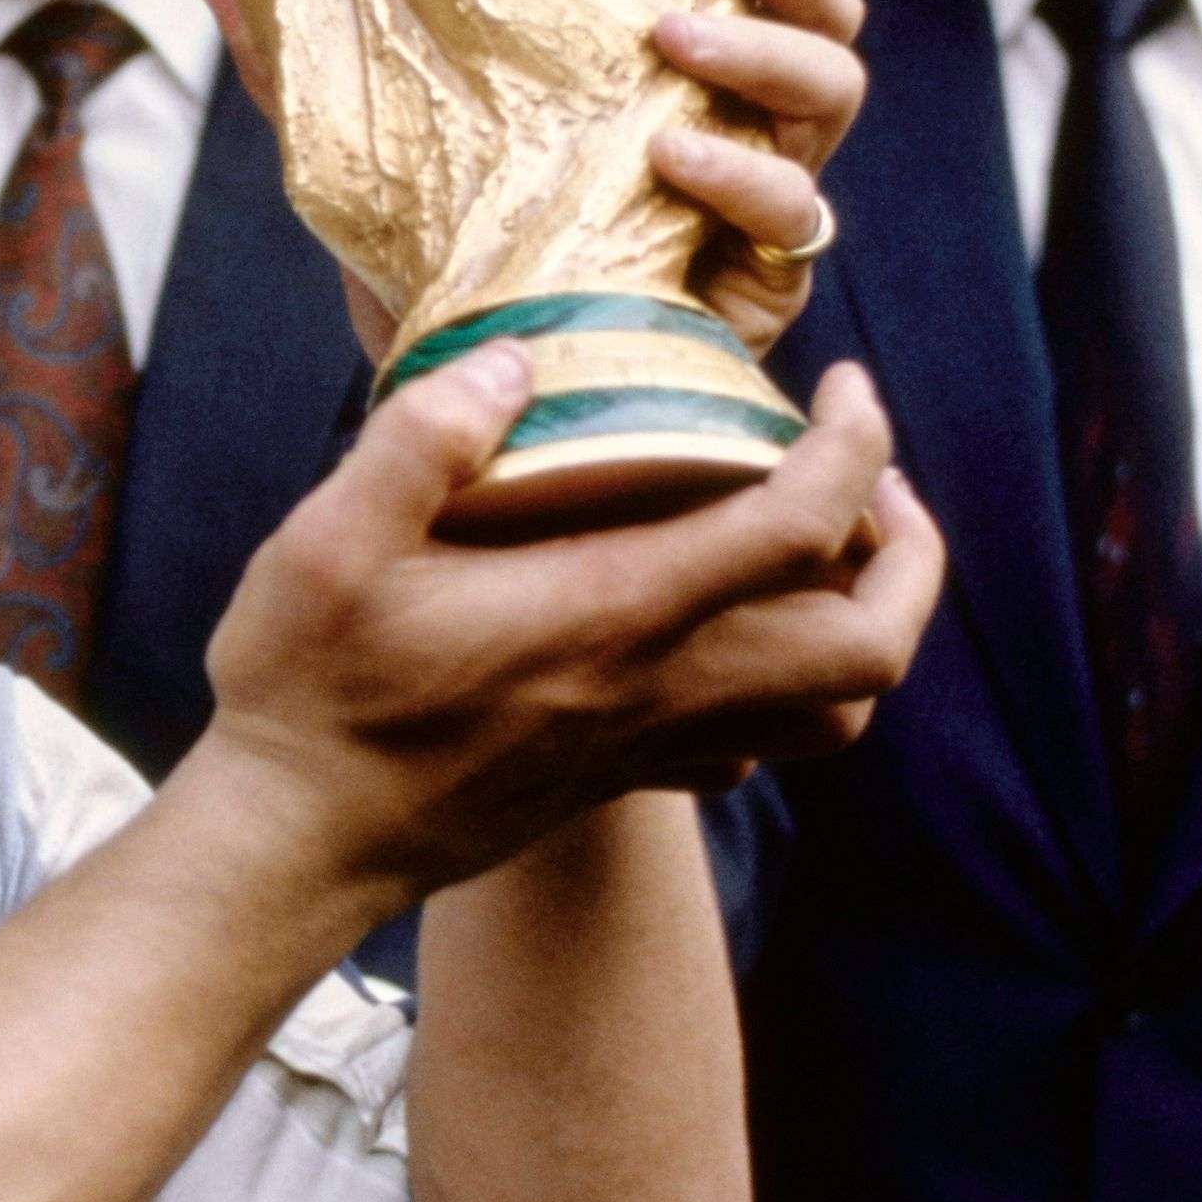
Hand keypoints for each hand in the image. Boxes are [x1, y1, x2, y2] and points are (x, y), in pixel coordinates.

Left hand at [201, 0, 865, 376]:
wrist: (474, 418)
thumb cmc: (440, 271)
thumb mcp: (366, 157)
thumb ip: (305, 73)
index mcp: (664, 71)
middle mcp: (734, 122)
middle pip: (825, 15)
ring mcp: (759, 196)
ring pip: (834, 92)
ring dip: (768, 51)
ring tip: (674, 41)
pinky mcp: (761, 281)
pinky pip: (798, 212)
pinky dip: (747, 176)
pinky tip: (672, 156)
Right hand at [201, 346, 941, 900]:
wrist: (290, 844)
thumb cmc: (305, 690)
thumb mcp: (329, 540)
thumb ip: (422, 436)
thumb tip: (514, 357)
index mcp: (609, 613)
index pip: (798, 528)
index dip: (855, 447)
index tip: (848, 387)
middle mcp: (655, 689)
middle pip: (867, 648)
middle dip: (911, 554)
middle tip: (874, 478)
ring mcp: (645, 747)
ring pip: (834, 714)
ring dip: (867, 629)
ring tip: (833, 554)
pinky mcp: (618, 780)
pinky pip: (759, 748)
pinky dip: (788, 691)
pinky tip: (729, 634)